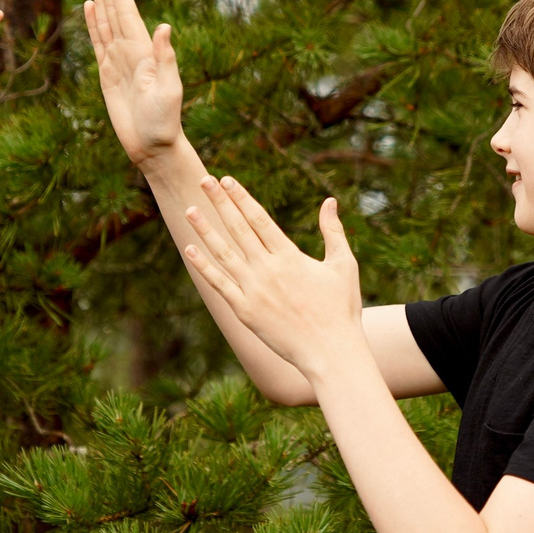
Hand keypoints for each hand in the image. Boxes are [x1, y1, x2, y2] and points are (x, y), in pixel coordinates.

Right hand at [82, 0, 184, 169]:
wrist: (153, 146)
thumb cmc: (164, 122)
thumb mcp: (169, 89)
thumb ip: (165, 58)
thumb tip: (163, 26)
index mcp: (144, 50)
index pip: (128, 11)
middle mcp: (131, 50)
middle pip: (116, 8)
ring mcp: (118, 60)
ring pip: (106, 20)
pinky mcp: (107, 73)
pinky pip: (98, 42)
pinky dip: (93, 23)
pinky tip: (89, 6)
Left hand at [177, 175, 364, 376]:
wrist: (331, 352)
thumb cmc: (342, 310)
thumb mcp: (344, 266)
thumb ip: (333, 232)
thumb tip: (329, 202)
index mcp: (290, 257)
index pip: (259, 219)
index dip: (241, 198)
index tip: (227, 180)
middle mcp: (268, 270)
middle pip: (238, 229)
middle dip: (220, 203)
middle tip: (204, 181)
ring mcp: (253, 291)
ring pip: (223, 253)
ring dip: (205, 230)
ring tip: (190, 209)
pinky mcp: (244, 312)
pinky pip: (219, 285)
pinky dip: (203, 267)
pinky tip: (190, 250)